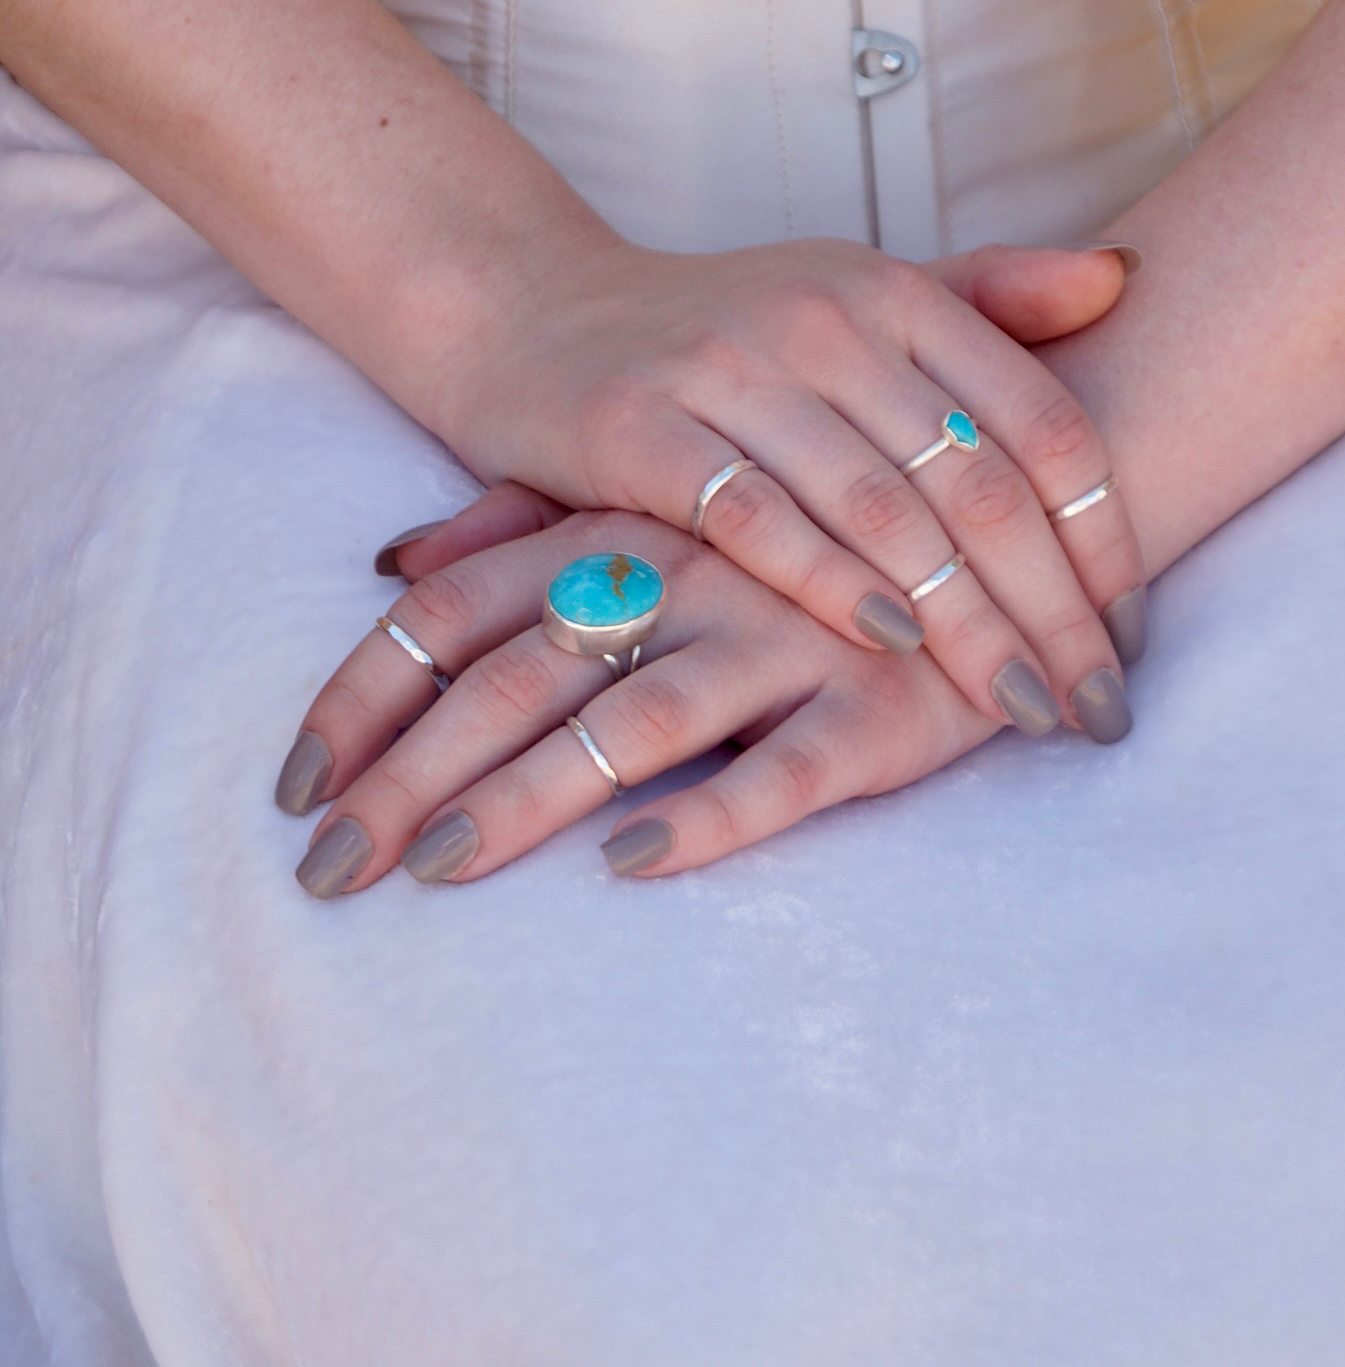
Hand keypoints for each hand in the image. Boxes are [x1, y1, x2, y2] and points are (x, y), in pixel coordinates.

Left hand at [279, 512, 1019, 891]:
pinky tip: (630, 863)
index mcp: (628, 531)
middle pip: (516, 679)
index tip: (294, 789)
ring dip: (524, 801)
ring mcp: (785, 641)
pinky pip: (783, 769)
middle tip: (324, 874)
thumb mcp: (665, 502)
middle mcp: (690, 580)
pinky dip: (704, 813)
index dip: (371, 698)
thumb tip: (392, 558)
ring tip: (437, 872)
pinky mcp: (881, 712)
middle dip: (410, 778)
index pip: (460, 612)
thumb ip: (530, 524)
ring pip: (629, 723)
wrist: (1028, 492)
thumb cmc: (820, 515)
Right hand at [433, 237, 1145, 740]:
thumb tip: (1126, 277)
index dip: (1101, 536)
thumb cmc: (711, 330)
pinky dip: (831, 586)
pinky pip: (756, 520)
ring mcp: (727, 368)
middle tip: (1097, 708)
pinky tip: (892, 648)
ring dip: (966, 623)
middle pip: (976, 484)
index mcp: (891, 291)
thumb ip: (985, 296)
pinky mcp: (637, 425)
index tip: (1131, 637)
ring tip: (1022, 707)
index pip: (1038, 422)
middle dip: (1052, 609)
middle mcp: (822, 317)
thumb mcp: (850, 294)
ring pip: (882, 511)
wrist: (523, 308)